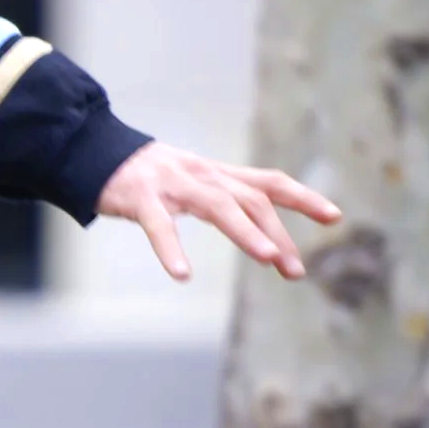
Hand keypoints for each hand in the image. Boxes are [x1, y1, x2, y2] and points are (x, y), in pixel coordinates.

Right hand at [95, 143, 343, 284]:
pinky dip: (170, 249)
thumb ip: (226, 199)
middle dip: (277, 232)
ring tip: (268, 258)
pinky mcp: (139, 198)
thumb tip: (266, 232)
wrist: (94, 153)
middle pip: (250, 198)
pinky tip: (181, 274)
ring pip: (216, 205)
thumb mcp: (194, 181)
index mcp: (216, 174)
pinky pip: (158, 224)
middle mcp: (201, 175)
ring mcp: (171, 185)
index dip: (303, 197)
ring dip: (245, 232)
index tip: (334, 217)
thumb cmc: (147, 176)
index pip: (268, 181)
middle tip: (295, 270)